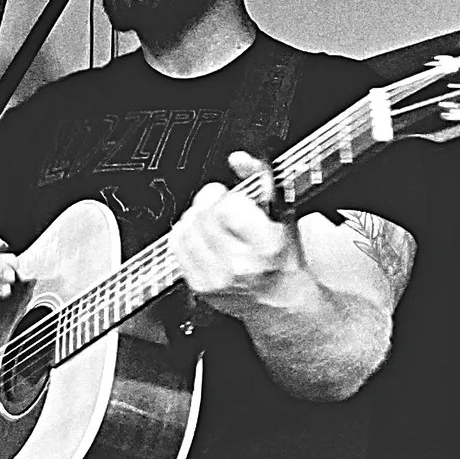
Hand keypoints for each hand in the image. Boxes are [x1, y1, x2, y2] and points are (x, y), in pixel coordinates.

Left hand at [166, 156, 300, 318]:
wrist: (278, 298)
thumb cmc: (283, 256)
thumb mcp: (283, 213)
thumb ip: (261, 179)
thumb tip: (239, 160)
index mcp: (266, 246)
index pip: (227, 208)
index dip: (228, 197)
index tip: (236, 200)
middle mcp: (241, 265)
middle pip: (203, 216)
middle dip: (211, 203)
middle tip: (224, 207)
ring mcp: (218, 278)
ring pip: (186, 229)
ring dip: (196, 218)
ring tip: (213, 223)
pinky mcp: (200, 286)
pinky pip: (176, 248)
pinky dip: (184, 235)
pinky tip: (201, 237)